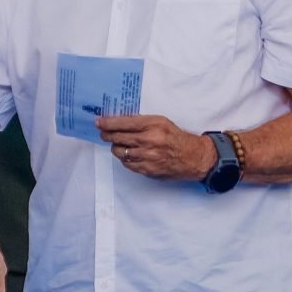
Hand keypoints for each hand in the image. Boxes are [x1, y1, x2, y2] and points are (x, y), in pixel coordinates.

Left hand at [97, 115, 212, 179]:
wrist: (192, 157)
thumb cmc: (176, 137)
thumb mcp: (161, 122)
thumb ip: (142, 122)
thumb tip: (119, 121)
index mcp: (153, 125)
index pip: (124, 123)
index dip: (108, 123)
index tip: (99, 122)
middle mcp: (149, 141)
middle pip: (118, 137)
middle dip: (107, 135)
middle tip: (103, 133)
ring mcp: (148, 157)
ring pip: (120, 151)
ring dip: (116, 147)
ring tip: (118, 143)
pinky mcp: (147, 170)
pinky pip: (127, 163)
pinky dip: (125, 158)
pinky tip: (128, 154)